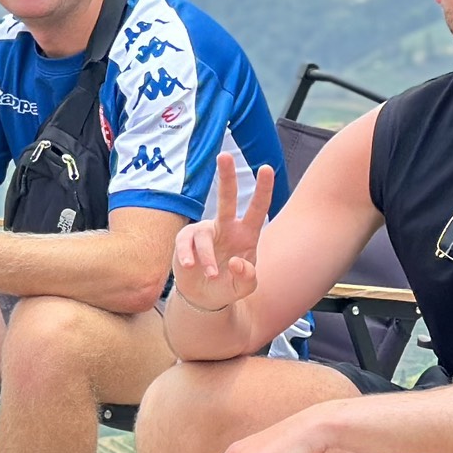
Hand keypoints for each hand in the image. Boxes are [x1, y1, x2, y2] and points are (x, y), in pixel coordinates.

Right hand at [171, 153, 275, 316]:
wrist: (204, 297)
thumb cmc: (229, 285)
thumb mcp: (245, 287)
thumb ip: (247, 277)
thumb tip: (235, 261)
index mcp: (246, 234)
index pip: (258, 209)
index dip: (263, 189)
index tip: (266, 168)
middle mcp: (226, 227)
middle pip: (227, 199)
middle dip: (226, 177)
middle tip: (224, 155)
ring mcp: (205, 232)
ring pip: (205, 236)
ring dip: (208, 258)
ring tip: (212, 275)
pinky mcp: (186, 240)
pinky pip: (185, 244)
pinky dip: (189, 256)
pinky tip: (191, 266)